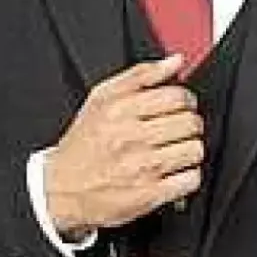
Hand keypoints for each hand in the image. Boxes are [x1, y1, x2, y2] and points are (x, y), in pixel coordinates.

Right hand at [44, 53, 204, 232]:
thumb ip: (141, 75)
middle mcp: (132, 137)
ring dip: (190, 151)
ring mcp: (142, 167)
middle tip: (177, 131)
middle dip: (189, 125)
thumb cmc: (83, 144)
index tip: (180, 106)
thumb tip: (175, 61)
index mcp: (121, 110)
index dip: (186, 100)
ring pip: (194, 150)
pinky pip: (190, 179)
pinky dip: (188, 177)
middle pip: (190, 123)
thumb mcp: (102, 98)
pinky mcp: (149, 195)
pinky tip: (174, 174)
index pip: (177, 96)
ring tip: (175, 152)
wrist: (62, 188)